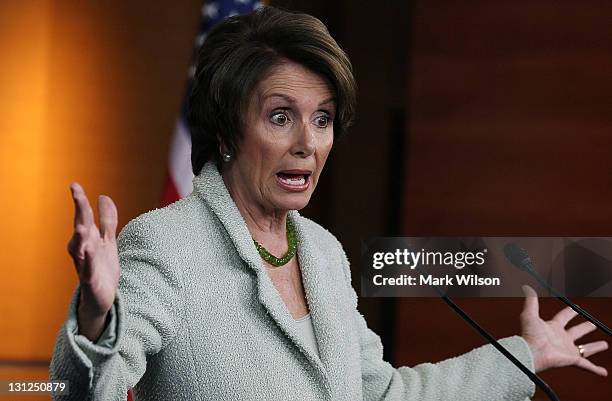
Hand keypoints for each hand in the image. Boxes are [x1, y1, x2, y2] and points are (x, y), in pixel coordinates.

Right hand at [67, 182, 119, 340]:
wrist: (102, 296)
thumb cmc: (102, 267)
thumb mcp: (108, 240)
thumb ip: (107, 220)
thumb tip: (103, 196)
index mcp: (89, 238)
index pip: (84, 216)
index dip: (80, 200)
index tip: (74, 184)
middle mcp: (83, 248)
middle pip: (81, 226)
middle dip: (79, 211)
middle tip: (77, 194)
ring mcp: (85, 264)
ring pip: (80, 248)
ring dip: (80, 236)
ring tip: (82, 225)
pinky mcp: (90, 280)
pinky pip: (87, 269)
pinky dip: (88, 260)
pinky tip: (89, 250)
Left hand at [520, 285, 608, 375]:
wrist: (531, 352)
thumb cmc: (529, 335)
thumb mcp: (530, 315)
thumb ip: (531, 302)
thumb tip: (527, 288)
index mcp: (552, 328)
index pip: (563, 317)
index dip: (569, 312)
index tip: (575, 308)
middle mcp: (561, 339)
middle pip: (576, 332)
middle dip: (585, 328)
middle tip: (592, 324)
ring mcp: (567, 350)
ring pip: (585, 348)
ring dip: (595, 347)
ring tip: (604, 345)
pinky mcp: (572, 359)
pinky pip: (587, 365)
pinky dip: (595, 369)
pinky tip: (602, 372)